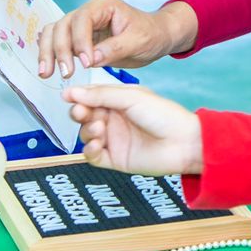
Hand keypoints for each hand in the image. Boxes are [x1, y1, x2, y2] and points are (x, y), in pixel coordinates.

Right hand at [37, 0, 193, 78]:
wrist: (156, 37)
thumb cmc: (151, 34)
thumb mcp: (138, 41)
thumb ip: (114, 49)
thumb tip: (90, 59)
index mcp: (103, 5)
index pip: (82, 19)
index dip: (80, 41)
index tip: (87, 63)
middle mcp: (88, 11)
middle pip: (63, 25)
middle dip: (60, 49)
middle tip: (65, 72)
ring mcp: (81, 25)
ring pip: (54, 32)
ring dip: (48, 52)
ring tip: (46, 73)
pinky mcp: (78, 39)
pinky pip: (58, 42)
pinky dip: (51, 54)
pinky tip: (47, 69)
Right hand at [64, 82, 202, 175]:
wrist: (184, 143)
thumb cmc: (164, 115)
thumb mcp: (132, 97)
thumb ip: (101, 95)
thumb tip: (72, 92)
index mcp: (119, 100)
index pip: (91, 96)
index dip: (79, 96)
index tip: (67, 96)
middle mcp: (115, 119)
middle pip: (85, 116)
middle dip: (80, 113)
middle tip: (81, 113)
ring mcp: (114, 139)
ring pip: (87, 135)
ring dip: (87, 131)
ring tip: (99, 129)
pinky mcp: (115, 159)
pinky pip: (93, 155)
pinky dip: (89, 149)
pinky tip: (97, 144)